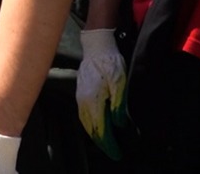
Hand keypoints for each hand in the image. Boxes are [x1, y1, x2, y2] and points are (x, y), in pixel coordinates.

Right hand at [75, 28, 126, 157]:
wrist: (96, 46)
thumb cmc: (110, 63)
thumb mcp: (120, 84)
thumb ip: (118, 106)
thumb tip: (118, 124)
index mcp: (93, 101)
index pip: (100, 129)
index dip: (108, 143)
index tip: (117, 153)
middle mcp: (83, 101)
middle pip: (90, 128)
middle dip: (101, 142)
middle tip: (112, 152)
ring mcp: (80, 96)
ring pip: (85, 121)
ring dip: (94, 134)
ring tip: (104, 142)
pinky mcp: (81, 91)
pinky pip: (83, 114)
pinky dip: (90, 124)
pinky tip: (96, 124)